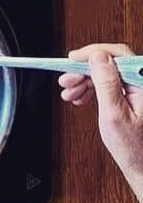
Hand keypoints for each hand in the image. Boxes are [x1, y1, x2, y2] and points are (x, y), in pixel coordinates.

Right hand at [59, 43, 142, 202]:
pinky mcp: (132, 97)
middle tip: (66, 80)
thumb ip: (106, 83)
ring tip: (70, 93)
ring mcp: (138, 90)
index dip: (93, 53)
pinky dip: (91, 89)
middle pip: (110, 64)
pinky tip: (80, 97)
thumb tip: (97, 56)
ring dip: (85, 81)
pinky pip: (108, 85)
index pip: (118, 55)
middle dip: (84, 71)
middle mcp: (142, 84)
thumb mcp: (114, 114)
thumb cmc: (134, 148)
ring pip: (106, 74)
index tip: (73, 58)